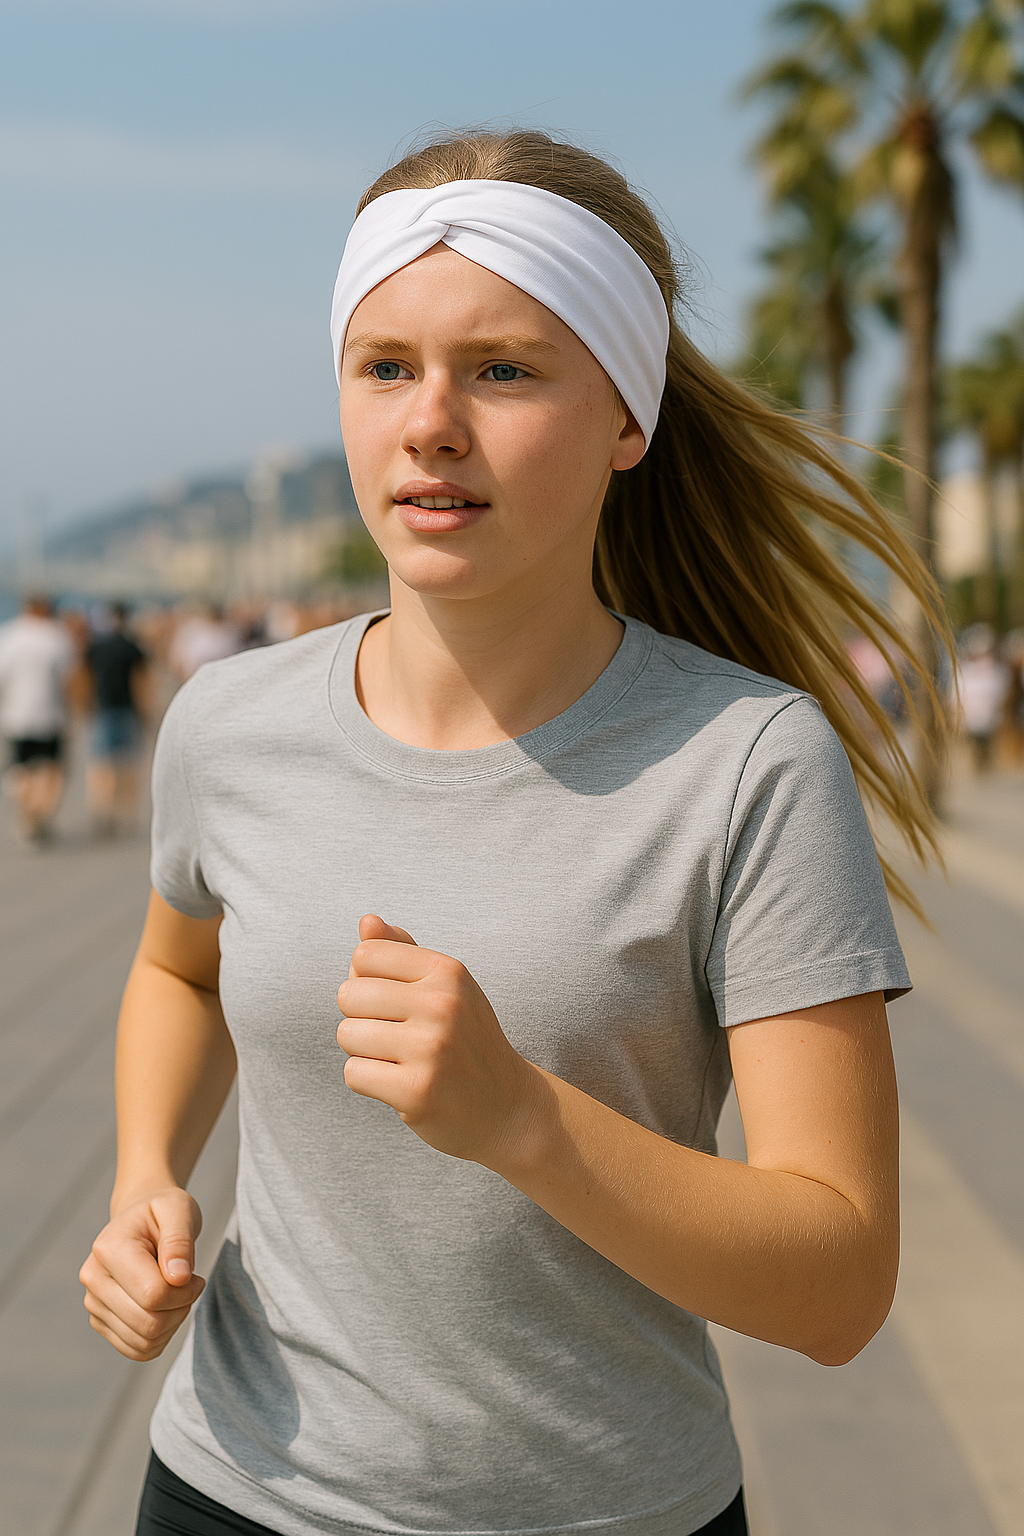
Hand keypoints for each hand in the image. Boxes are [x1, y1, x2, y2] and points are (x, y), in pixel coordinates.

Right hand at [79, 1188, 205, 1360]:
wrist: (141, 1219)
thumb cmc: (162, 1212)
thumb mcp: (179, 1210)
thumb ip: (180, 1241)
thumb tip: (178, 1278)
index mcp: (108, 1249)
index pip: (153, 1295)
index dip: (185, 1292)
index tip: (195, 1275)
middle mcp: (93, 1279)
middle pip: (148, 1324)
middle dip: (180, 1309)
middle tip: (190, 1285)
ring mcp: (94, 1304)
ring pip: (144, 1342)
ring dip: (172, 1324)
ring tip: (176, 1294)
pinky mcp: (101, 1321)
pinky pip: (137, 1350)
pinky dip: (160, 1338)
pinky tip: (166, 1311)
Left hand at [337, 915, 541, 1166]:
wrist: (506, 1107)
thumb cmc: (466, 1040)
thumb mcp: (446, 987)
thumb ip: (402, 951)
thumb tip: (366, 921)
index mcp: (448, 972)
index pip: (365, 955)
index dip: (368, 981)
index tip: (395, 1002)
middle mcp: (442, 1004)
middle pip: (349, 995)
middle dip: (361, 1018)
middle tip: (396, 1036)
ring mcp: (431, 1048)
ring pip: (347, 1035)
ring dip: (363, 1052)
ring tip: (399, 1060)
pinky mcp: (417, 1091)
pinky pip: (354, 1074)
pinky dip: (368, 1081)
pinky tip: (399, 1083)